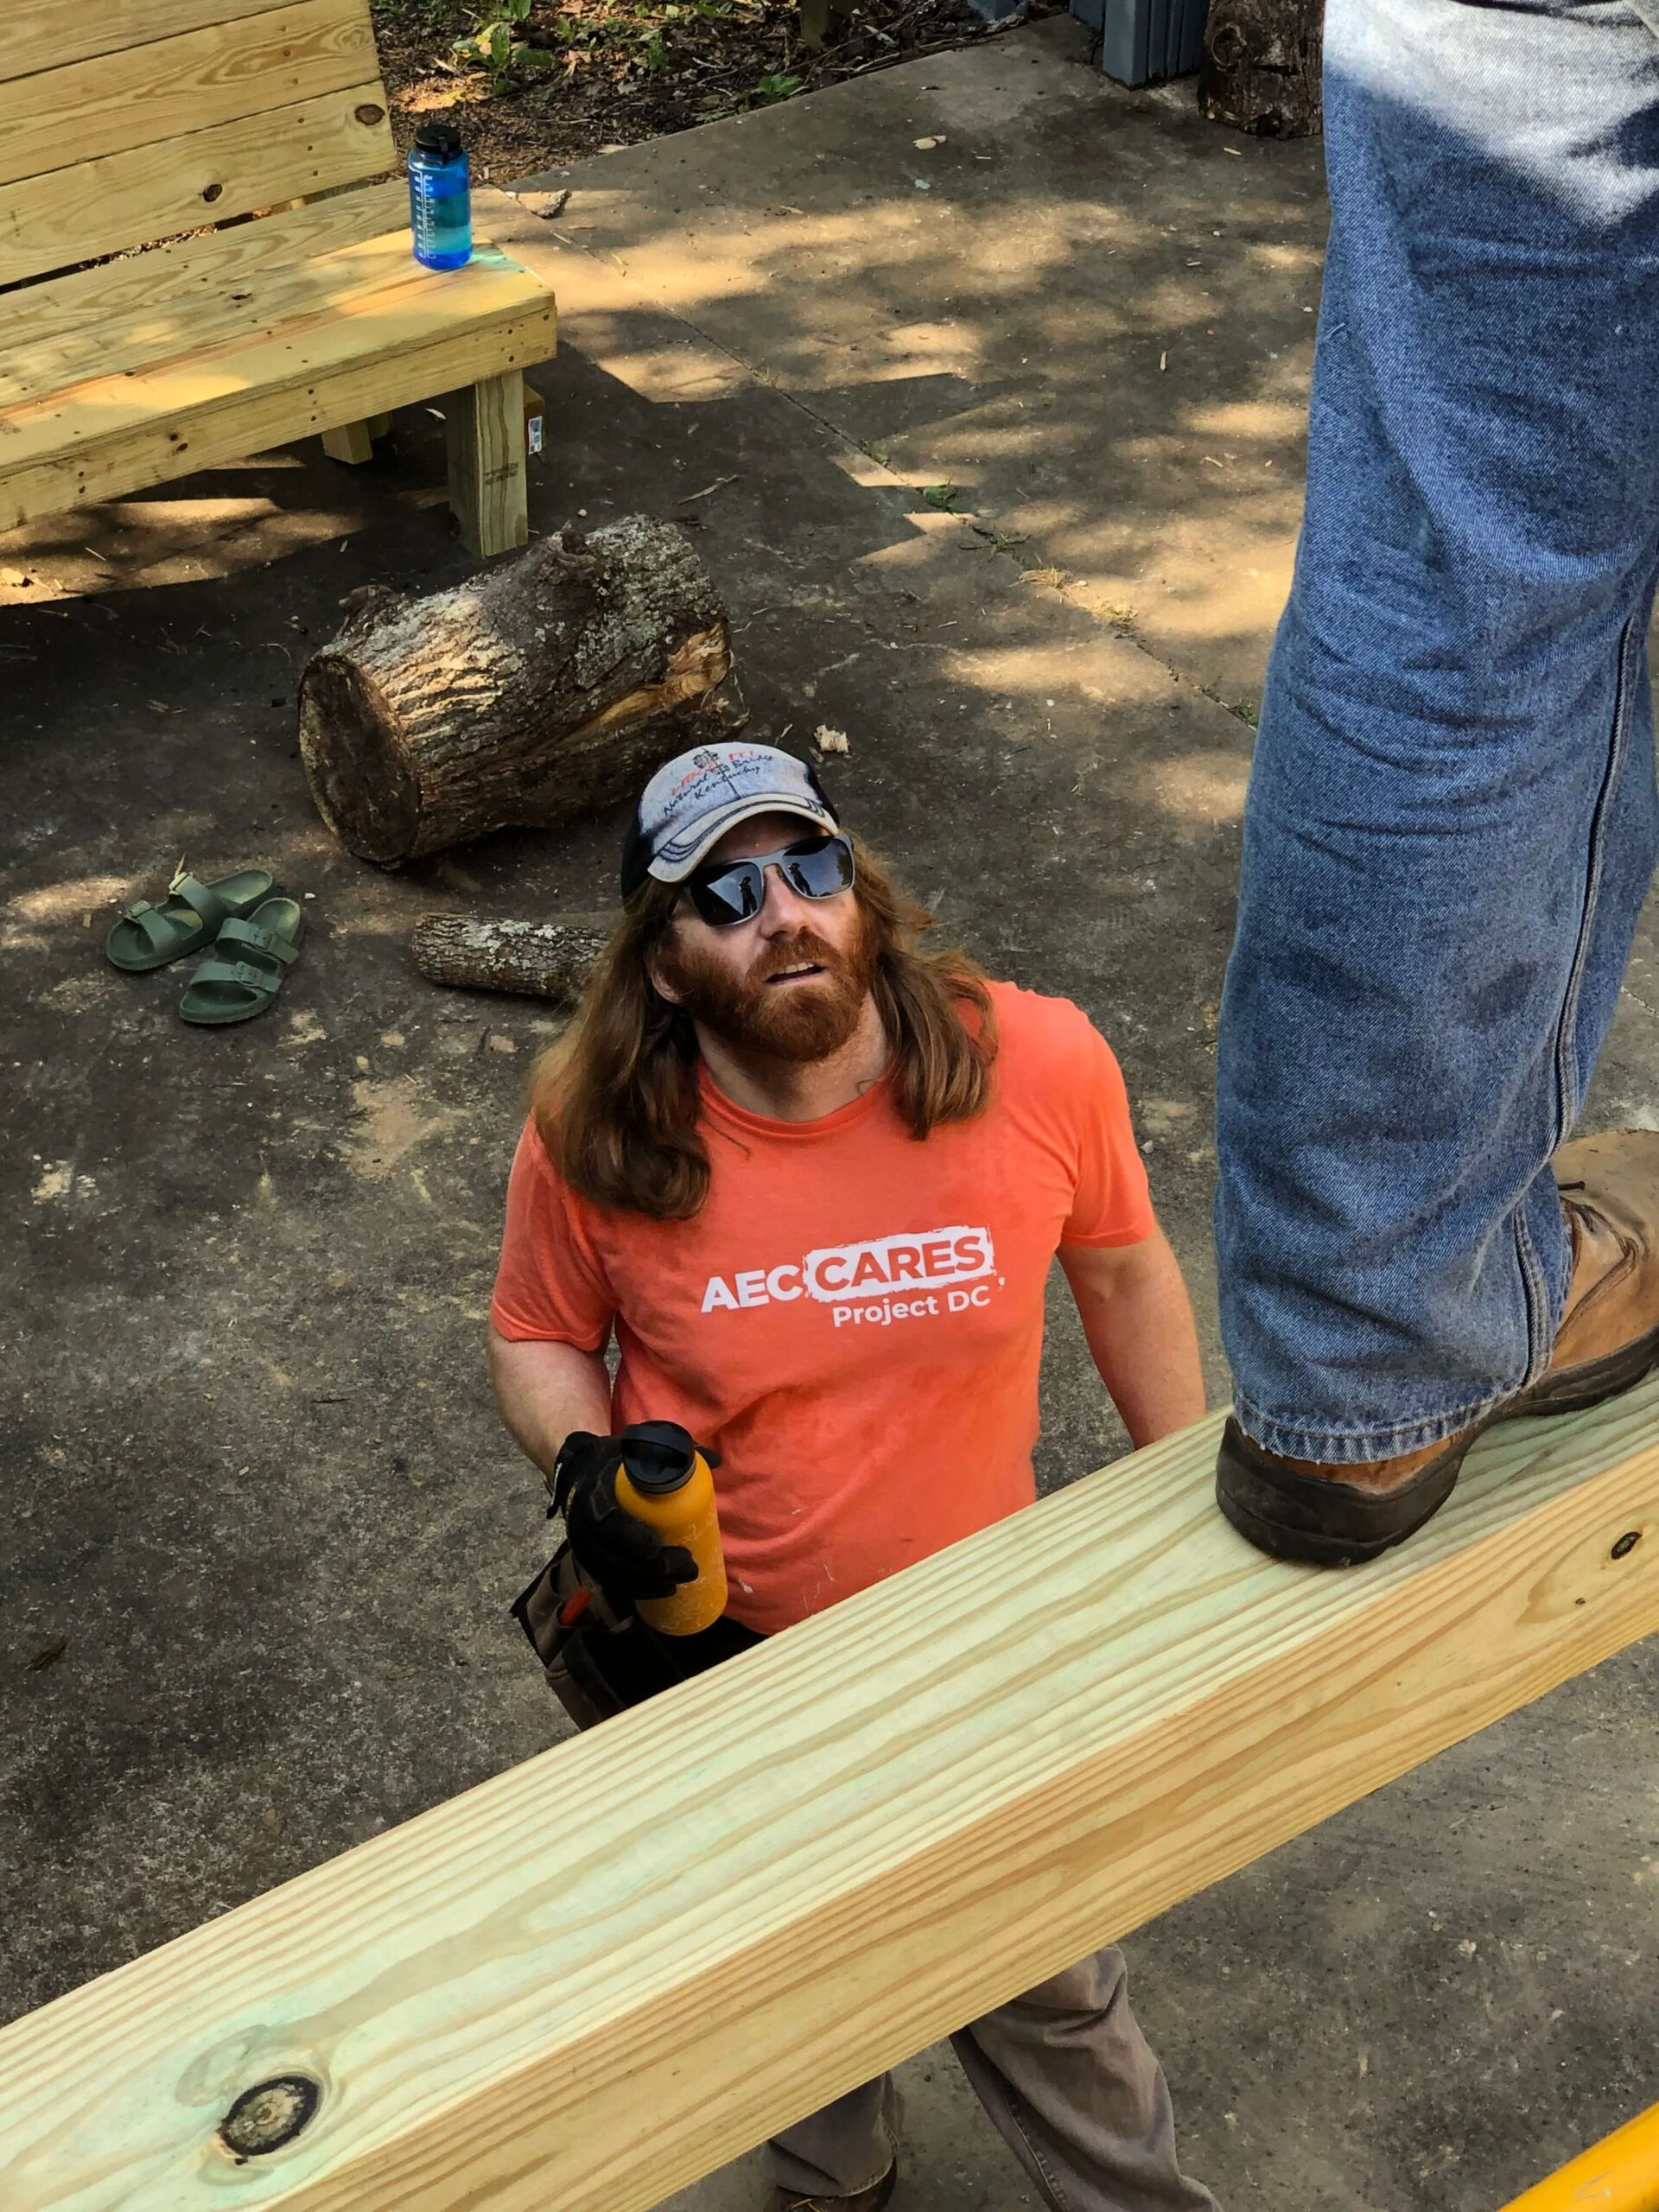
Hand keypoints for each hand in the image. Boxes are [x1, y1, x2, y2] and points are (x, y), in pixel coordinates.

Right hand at [551, 1431, 698, 1602]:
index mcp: (595, 1498)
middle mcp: (585, 1529)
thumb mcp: (636, 1448)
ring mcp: (586, 1550)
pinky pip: (614, 1584)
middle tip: (690, 1566)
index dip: (632, 1539)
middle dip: (655, 1569)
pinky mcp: (592, 1563)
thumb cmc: (612, 1462)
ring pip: (617, 1577)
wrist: (577, 1475)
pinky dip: (640, 1591)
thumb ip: (672, 1451)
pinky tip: (665, 1591)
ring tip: (683, 1581)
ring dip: (651, 1585)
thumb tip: (716, 1461)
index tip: (656, 1548)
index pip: (609, 1524)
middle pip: (618, 1559)